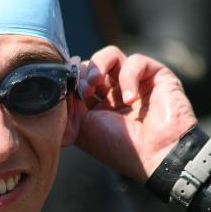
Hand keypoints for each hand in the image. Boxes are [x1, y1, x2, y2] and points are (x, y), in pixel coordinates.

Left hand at [66, 46, 197, 181]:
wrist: (155, 155)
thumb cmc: (118, 147)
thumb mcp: (81, 129)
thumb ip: (66, 108)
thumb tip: (54, 89)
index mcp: (97, 106)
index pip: (79, 80)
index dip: (71, 79)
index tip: (65, 85)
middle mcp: (115, 92)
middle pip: (92, 65)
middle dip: (83, 74)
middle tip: (84, 90)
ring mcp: (135, 82)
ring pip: (111, 55)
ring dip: (98, 65)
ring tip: (96, 83)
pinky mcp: (156, 75)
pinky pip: (136, 61)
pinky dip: (128, 76)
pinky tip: (128, 99)